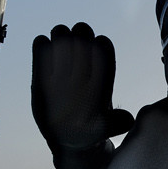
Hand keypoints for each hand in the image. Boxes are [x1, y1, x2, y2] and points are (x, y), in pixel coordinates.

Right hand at [31, 22, 132, 155]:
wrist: (69, 135)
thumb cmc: (90, 130)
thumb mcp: (105, 129)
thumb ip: (117, 123)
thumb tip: (127, 119)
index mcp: (101, 74)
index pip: (103, 48)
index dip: (100, 48)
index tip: (94, 64)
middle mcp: (83, 63)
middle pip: (83, 33)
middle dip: (78, 37)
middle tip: (73, 57)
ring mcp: (63, 63)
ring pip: (62, 33)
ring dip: (59, 37)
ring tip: (57, 56)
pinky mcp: (42, 68)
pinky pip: (40, 45)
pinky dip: (41, 46)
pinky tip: (43, 63)